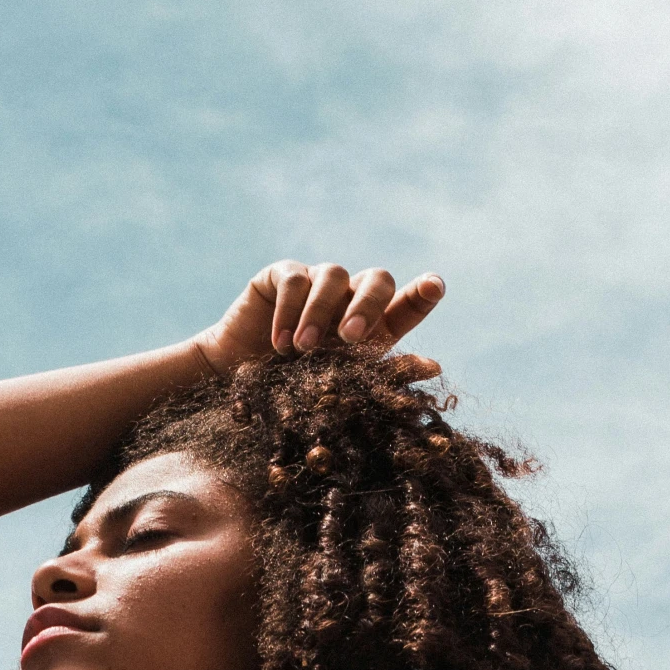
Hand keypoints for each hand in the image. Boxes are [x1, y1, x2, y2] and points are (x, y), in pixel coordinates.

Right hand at [195, 261, 443, 379]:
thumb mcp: (338, 389)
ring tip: (303, 350)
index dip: (422, 293)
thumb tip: (435, 365)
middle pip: (377, 280)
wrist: (233, 387)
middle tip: (351, 338)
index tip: (435, 286)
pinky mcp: (281, 276)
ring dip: (321, 313)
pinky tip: (280, 343)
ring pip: (334, 276)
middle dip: (368, 304)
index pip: (405, 304)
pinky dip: (289, 310)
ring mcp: (316, 282)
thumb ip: (382, 375)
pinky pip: (294, 279)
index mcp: (371, 327)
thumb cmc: (288, 393)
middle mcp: (348, 298)